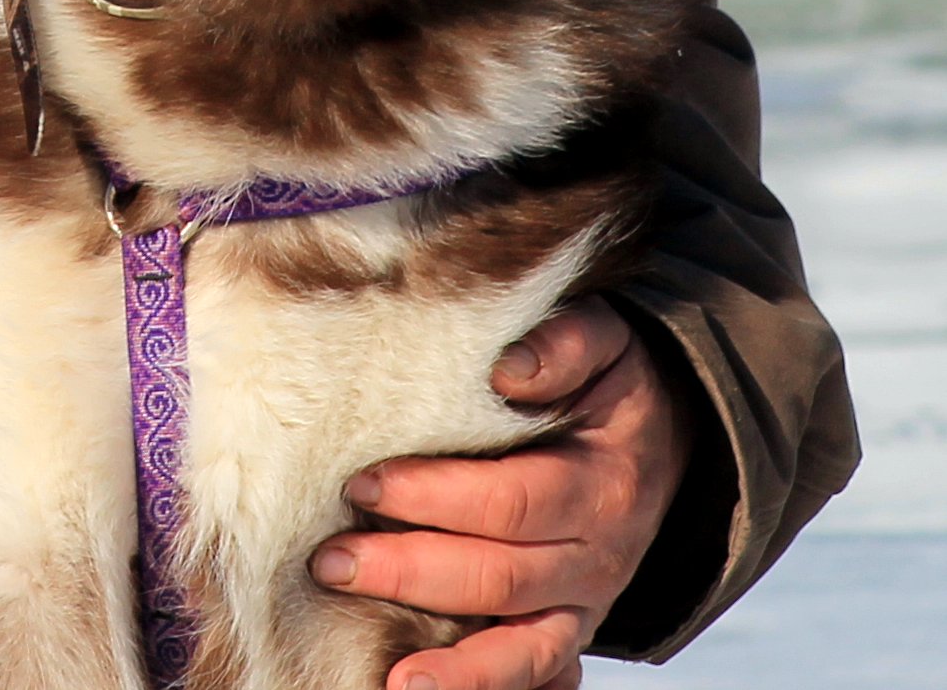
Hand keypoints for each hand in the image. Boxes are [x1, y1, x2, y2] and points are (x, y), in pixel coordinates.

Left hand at [308, 297, 692, 689]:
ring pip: (520, 647)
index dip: (434, 495)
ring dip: (453, 667)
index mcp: (599, 484)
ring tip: (390, 681)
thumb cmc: (606, 380)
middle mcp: (596, 557)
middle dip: (409, 571)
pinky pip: (535, 673)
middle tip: (329, 560)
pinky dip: (486, 689)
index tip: (361, 482)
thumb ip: (562, 344)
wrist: (667, 437)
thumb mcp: (603, 341)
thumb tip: (507, 369)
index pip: (510, 500)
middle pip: (499, 577)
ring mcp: (585, 603)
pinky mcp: (569, 629)